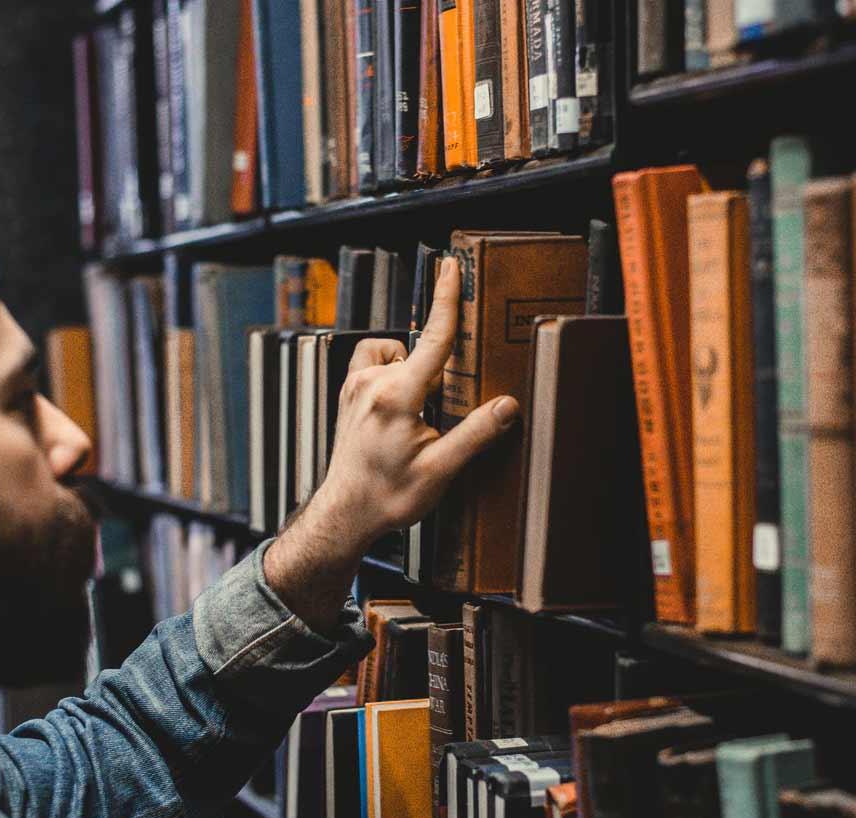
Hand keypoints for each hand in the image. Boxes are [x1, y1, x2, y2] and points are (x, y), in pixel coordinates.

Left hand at [264, 258, 522, 628]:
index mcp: (397, 398)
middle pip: (422, 354)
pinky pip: (377, 363)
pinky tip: (401, 404)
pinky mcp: (348, 391)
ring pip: (398, 356)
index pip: (432, 339)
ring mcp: (355, 386)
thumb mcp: (440, 470)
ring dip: (415, 373)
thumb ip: (475, 434)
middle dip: (440, 376)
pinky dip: (394, 373)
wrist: (347, 512)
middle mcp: (372, 384)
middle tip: (438, 419)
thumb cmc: (389, 496)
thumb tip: (507, 405)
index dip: (446, 300)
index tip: (452, 267)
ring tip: (419, 415)